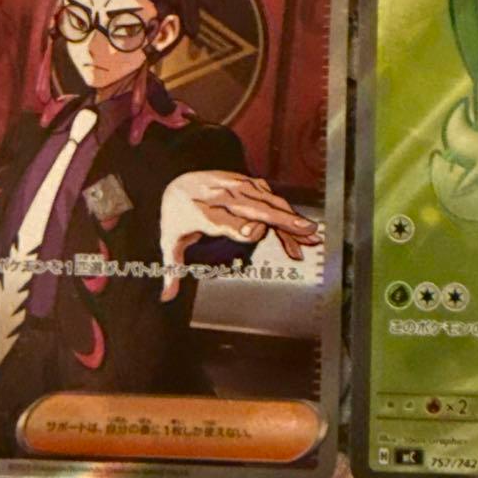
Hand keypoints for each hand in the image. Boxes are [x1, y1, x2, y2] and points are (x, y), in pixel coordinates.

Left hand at [159, 171, 318, 301]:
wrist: (180, 179)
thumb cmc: (178, 215)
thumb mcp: (170, 241)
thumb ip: (171, 270)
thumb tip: (166, 298)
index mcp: (199, 212)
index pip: (220, 220)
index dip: (236, 226)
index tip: (255, 232)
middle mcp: (220, 196)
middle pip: (251, 207)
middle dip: (279, 218)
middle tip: (303, 230)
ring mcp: (236, 187)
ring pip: (267, 202)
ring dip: (292, 217)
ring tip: (312, 234)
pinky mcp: (248, 184)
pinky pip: (271, 199)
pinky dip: (288, 214)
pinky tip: (302, 231)